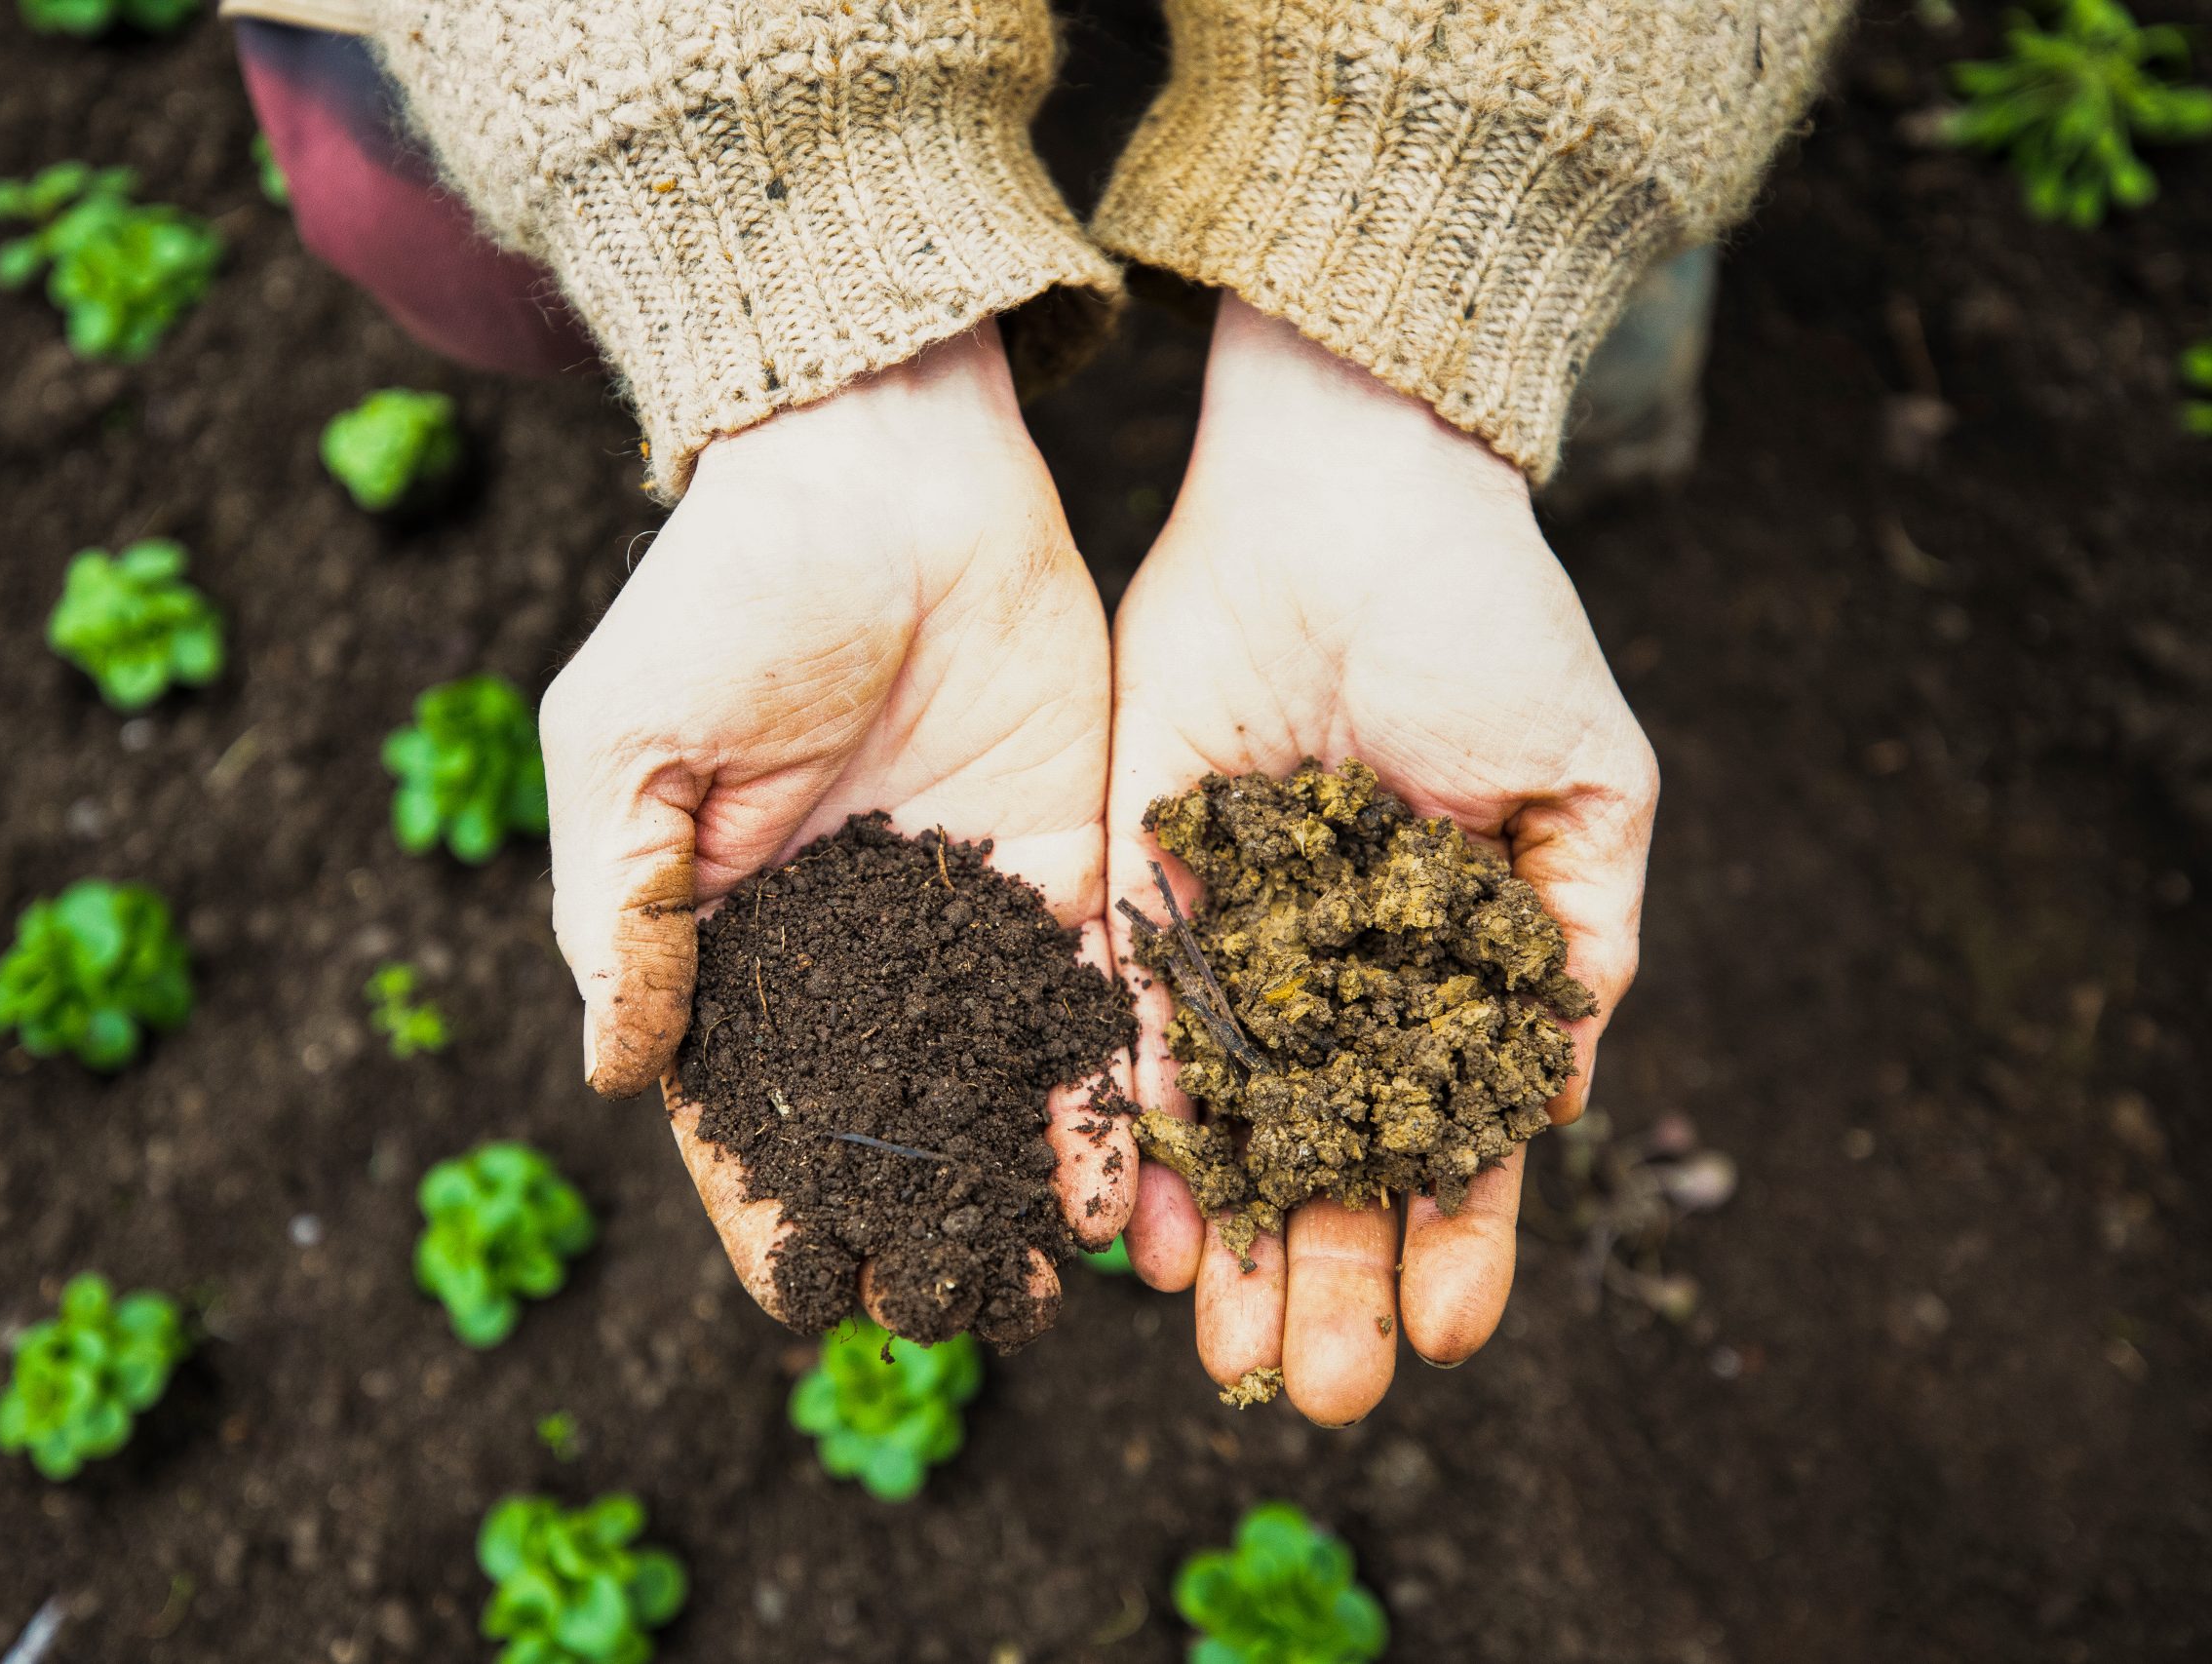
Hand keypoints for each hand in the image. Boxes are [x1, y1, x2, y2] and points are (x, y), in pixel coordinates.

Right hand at [540, 330, 1134, 1336]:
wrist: (885, 465)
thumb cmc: (729, 592)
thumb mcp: (627, 743)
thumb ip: (623, 906)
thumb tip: (615, 1072)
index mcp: (732, 937)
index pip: (745, 1106)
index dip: (768, 1205)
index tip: (802, 1298)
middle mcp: (855, 948)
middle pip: (879, 1124)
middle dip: (907, 1227)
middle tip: (946, 1321)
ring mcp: (965, 915)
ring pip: (988, 1087)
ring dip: (1007, 1192)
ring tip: (1042, 1296)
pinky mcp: (1069, 866)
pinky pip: (1084, 1004)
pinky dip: (1093, 1093)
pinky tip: (1114, 1184)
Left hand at [1109, 296, 1659, 1422]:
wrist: (1350, 499)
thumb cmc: (1490, 626)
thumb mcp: (1584, 790)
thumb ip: (1575, 946)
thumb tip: (1551, 1105)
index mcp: (1448, 957)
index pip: (1450, 1131)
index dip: (1456, 1237)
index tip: (1449, 1338)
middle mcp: (1335, 968)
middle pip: (1333, 1156)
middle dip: (1334, 1276)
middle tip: (1325, 1394)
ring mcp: (1235, 934)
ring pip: (1232, 1123)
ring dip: (1237, 1240)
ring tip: (1232, 1355)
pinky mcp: (1137, 880)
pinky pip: (1135, 1024)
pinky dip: (1142, 1126)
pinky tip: (1146, 1230)